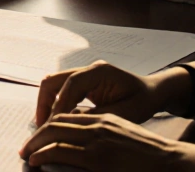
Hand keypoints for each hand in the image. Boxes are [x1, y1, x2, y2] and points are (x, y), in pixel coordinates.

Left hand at [20, 112, 194, 171]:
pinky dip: (44, 154)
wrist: (171, 162)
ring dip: (36, 143)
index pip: (67, 116)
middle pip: (56, 122)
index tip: (38, 137)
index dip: (49, 125)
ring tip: (27, 154)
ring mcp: (97, 140)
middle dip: (37, 134)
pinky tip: (36, 160)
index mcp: (104, 119)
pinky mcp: (97, 159)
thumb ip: (102, 137)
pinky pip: (62, 152)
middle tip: (25, 147)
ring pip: (55, 134)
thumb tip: (80, 148)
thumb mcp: (122, 137)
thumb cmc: (148, 155)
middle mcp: (98, 124)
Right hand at [36, 61, 167, 126]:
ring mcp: (85, 74)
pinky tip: (55, 122)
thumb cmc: (143, 101)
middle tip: (40, 126)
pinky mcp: (84, 83)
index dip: (58, 104)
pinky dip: (56, 105)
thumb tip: (69, 124)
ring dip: (47, 104)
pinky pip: (62, 91)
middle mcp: (89, 69)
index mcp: (100, 71)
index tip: (51, 125)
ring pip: (55, 85)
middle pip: (54, 80)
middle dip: (45, 103)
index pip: (70, 84)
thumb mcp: (123, 113)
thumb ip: (96, 116)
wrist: (153, 92)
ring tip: (44, 126)